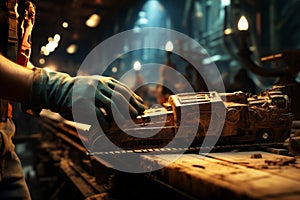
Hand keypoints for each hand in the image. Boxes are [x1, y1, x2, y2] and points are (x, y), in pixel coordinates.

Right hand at [24, 68, 144, 126]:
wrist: (58, 90)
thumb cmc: (80, 92)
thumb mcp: (95, 86)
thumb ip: (108, 92)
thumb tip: (126, 105)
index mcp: (104, 81)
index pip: (123, 89)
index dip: (134, 98)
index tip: (141, 106)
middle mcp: (99, 85)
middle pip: (119, 97)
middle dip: (130, 107)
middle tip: (137, 116)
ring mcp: (90, 93)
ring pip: (110, 105)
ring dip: (121, 115)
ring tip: (127, 123)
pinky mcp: (82, 103)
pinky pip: (97, 113)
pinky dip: (103, 122)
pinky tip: (108, 128)